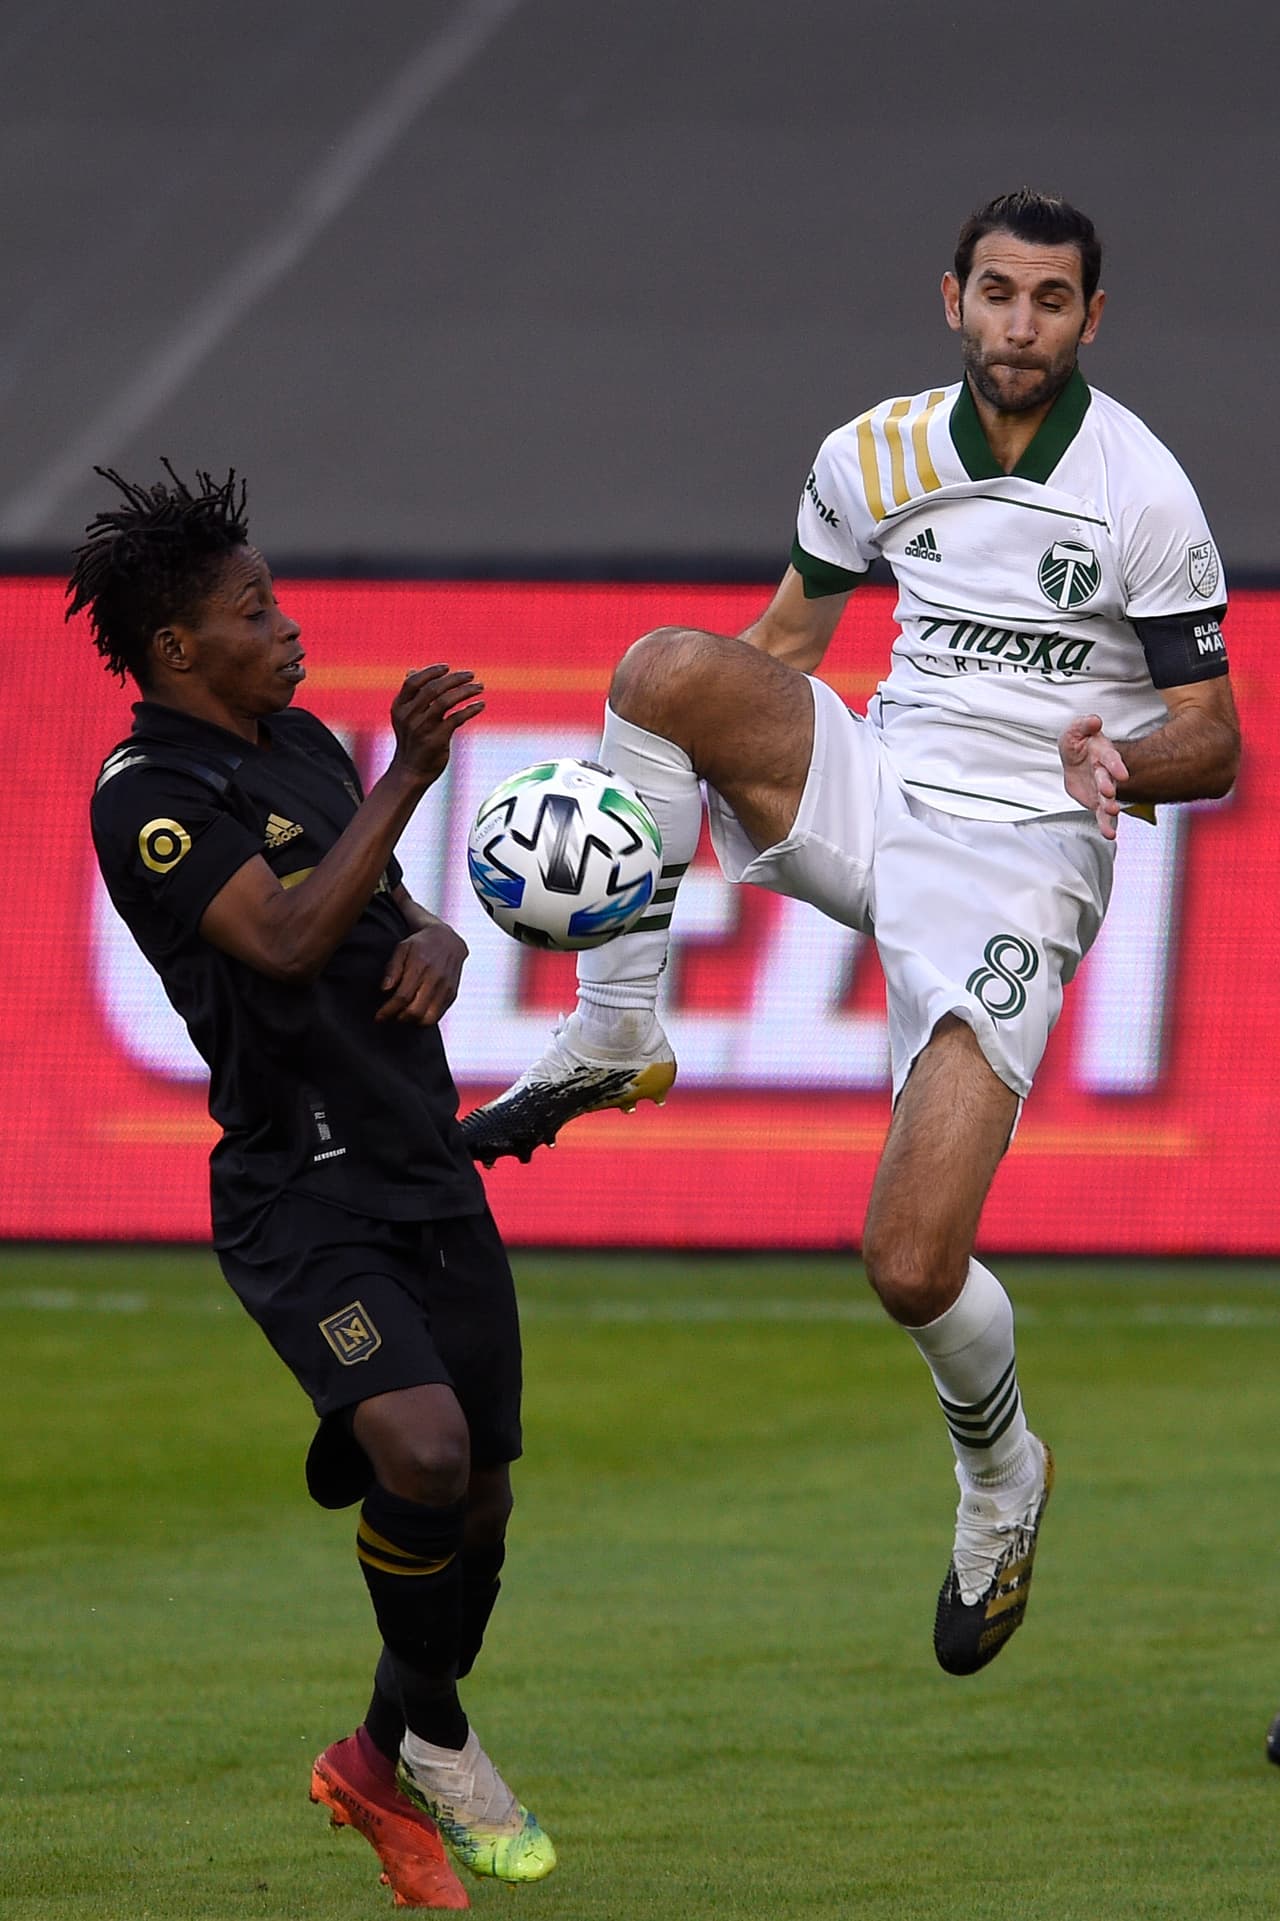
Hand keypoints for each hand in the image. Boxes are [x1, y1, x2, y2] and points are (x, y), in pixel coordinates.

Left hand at [376, 924, 467, 1023]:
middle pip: (415, 1011)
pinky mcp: (452, 994)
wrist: (448, 939)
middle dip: (399, 1018)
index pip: (402, 996)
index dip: (388, 1010)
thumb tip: (384, 989)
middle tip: (390, 1015)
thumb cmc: (420, 944)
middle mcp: (436, 978)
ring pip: (428, 1018)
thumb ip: (392, 968)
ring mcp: (446, 988)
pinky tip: (415, 1012)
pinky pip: (438, 1016)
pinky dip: (424, 1019)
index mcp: (421, 966)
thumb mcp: (402, 948)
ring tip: (402, 1015)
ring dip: (412, 1021)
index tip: (378, 1017)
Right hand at [389, 665, 484, 785]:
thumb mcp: (405, 717)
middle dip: (455, 679)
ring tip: (480, 687)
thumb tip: (412, 670)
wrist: (410, 772)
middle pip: (433, 689)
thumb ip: (411, 695)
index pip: (414, 682)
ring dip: (465, 691)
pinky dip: (470, 710)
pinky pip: (456, 719)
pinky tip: (480, 705)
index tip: (447, 668)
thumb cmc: (412, 741)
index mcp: (399, 707)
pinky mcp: (436, 740)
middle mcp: (409, 716)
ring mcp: (422, 728)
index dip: (431, 672)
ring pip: (446, 701)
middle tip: (471, 675)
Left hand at [1058, 713, 1129, 840]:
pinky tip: (1110, 834)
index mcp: (1102, 754)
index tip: (1121, 773)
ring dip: (1111, 808)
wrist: (1075, 760)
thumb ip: (1084, 725)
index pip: (1110, 758)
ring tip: (1112, 814)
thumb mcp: (1076, 730)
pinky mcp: (1097, 802)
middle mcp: (1106, 772)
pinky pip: (1102, 815)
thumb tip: (1094, 720)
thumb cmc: (1079, 744)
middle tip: (1110, 794)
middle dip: (1109, 787)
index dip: (1115, 765)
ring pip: (1108, 800)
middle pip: (1108, 780)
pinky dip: (1106, 825)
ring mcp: (1102, 789)